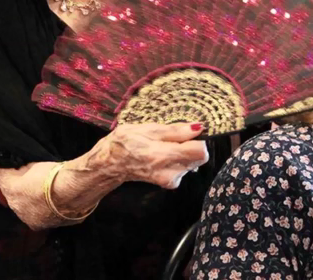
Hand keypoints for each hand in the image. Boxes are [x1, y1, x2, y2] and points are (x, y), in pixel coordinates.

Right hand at [95, 123, 209, 188]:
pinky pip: (185, 168)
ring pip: (193, 163)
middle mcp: (170, 172)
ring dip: (185, 153)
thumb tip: (198, 127)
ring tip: (165, 146)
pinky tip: (164, 155)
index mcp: (163, 156)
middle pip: (199, 158)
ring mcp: (171, 180)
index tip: (191, 132)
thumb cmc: (126, 142)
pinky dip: (179, 160)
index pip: (200, 152)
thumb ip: (175, 130)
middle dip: (192, 146)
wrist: (112, 163)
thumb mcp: (148, 129)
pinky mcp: (170, 183)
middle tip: (174, 138)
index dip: (199, 139)